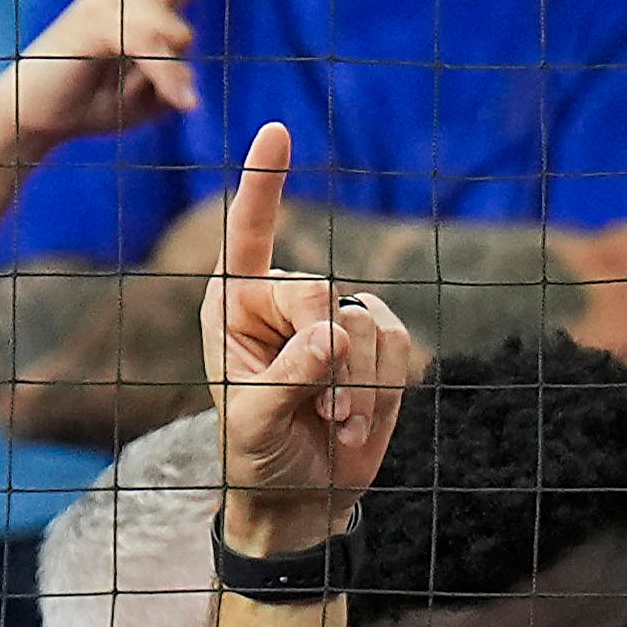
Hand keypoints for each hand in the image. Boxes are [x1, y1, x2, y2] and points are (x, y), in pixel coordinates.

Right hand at [6, 0, 265, 152]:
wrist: (32, 115)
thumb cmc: (92, 100)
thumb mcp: (151, 93)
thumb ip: (175, 73)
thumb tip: (184, 58)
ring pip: (175, 29)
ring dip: (170, 74)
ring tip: (147, 98)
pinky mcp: (93, 22)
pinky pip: (149, 46)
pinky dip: (166, 78)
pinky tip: (183, 102)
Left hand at [200, 126, 424, 557]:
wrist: (302, 496)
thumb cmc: (257, 454)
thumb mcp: (254, 421)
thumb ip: (290, 376)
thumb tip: (334, 336)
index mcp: (233, 304)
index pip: (248, 234)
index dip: (263, 183)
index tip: (276, 130)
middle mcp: (282, 299)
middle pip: (319, 292)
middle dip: (326, 358)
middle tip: (320, 413)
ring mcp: (333, 316)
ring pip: (364, 326)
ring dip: (354, 389)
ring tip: (332, 426)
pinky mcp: (376, 340)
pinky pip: (394, 345)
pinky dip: (380, 392)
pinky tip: (355, 426)